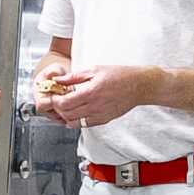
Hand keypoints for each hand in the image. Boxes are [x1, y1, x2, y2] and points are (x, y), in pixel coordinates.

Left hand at [36, 61, 157, 127]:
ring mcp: (99, 115)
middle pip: (66, 114)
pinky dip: (76, 121)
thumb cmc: (119, 75)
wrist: (138, 86)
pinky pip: (85, 125)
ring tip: (67, 106)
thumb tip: (58, 80)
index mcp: (90, 92)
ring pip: (74, 122)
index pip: (64, 103)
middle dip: (58, 108)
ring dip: (66, 116)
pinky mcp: (104, 120)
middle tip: (58, 100)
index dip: (55, 101)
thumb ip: (74, 77)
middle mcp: (94, 107)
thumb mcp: (94, 70)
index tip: (54, 95)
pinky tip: (76, 113)